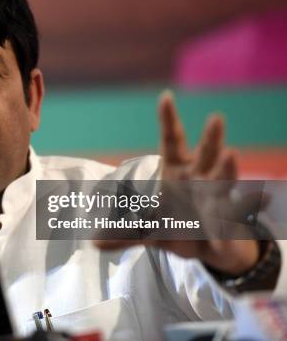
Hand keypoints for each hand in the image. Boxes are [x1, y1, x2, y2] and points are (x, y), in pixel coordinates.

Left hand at [95, 90, 259, 275]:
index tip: (165, 97)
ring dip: (228, 168)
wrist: (207, 247)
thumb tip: (93, 242)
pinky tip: (250, 208)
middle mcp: (201, 178)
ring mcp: (218, 199)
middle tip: (216, 118)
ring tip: (231, 154)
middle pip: (208, 153)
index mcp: (178, 171)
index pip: (173, 140)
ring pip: (225, 179)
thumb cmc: (178, 225)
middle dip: (212, 137)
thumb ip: (124, 232)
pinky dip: (237, 214)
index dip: (169, 119)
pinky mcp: (228, 223)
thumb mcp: (148, 229)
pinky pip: (233, 218)